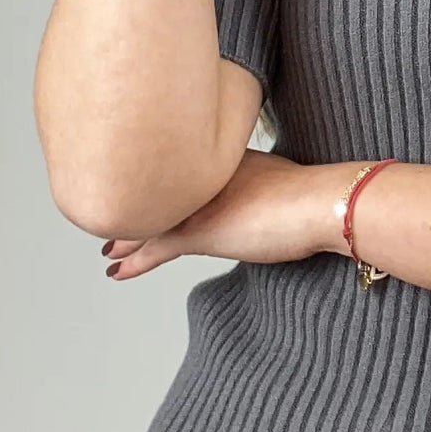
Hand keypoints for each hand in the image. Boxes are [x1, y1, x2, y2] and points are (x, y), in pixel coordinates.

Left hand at [103, 151, 351, 280]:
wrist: (320, 203)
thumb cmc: (312, 196)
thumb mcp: (280, 182)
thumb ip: (261, 189)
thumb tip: (266, 203)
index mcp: (223, 160)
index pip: (182, 177)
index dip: (160, 188)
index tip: (150, 195)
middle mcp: (202, 177)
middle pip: (157, 195)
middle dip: (135, 210)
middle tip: (114, 220)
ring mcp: (196, 203)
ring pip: (150, 223)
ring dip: (127, 238)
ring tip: (110, 249)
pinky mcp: (197, 231)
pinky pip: (154, 249)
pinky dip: (134, 262)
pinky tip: (117, 270)